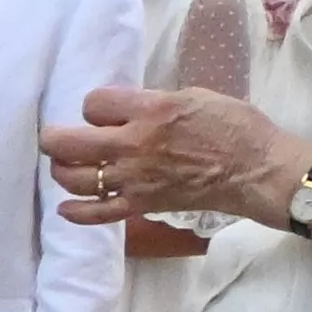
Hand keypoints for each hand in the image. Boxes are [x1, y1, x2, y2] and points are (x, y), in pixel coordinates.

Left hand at [46, 81, 300, 230]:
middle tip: (53, 137)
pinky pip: (98, 214)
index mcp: (150, 110)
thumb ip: (154, 101)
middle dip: (53, 138)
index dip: (94, 105)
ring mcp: (135, 178)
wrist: (257, 169)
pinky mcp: (142, 204)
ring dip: (62, 171)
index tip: (102, 110)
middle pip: (68, 143)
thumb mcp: (194, 96)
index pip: (94, 103)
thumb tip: (128, 106)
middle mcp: (134, 144)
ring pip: (75, 178)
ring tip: (65, 165)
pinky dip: (76, 213)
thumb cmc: (235, 127)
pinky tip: (65, 207)